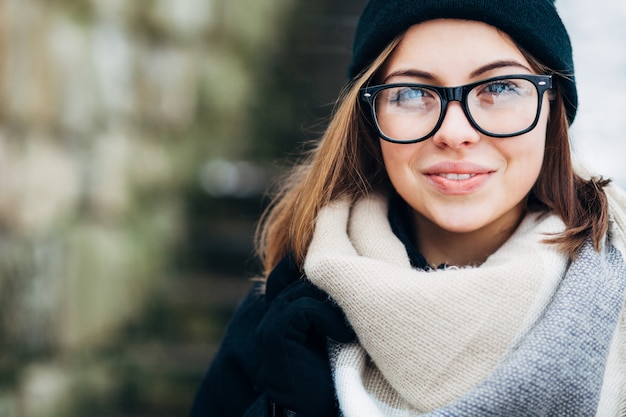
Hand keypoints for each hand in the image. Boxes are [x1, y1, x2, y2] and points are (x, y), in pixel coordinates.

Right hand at [256, 277, 354, 415]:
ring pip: (304, 289)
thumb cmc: (329, 373)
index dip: (319, 273)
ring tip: (348, 329)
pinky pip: (304, 308)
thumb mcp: (332, 331)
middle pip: (302, 276)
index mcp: (282, 310)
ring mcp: (270, 323)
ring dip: (333, 306)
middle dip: (332, 288)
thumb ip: (327, 305)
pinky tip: (343, 337)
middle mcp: (271, 313)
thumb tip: (349, 275)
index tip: (349, 287)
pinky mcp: (274, 334)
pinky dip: (328, 320)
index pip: (291, 270)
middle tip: (354, 310)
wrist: (311, 411)